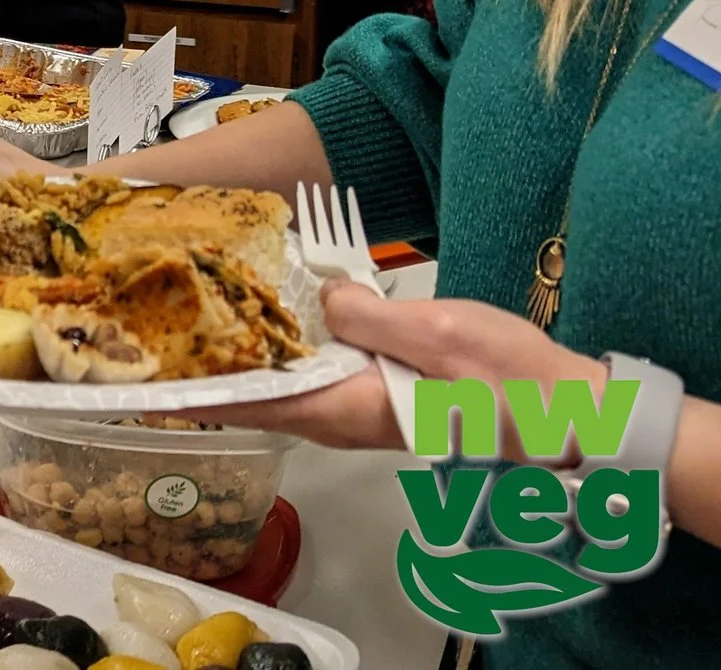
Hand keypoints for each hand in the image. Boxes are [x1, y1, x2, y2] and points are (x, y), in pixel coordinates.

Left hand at [192, 283, 609, 454]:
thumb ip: (371, 318)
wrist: (576, 420)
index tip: (144, 381)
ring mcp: (363, 411)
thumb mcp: (439, 335)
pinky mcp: (385, 397)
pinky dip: (292, 350)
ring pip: (287, 383)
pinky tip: (281, 316)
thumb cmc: (516, 386)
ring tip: (205, 314)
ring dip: (248, 355)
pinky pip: (321, 375)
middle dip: (210, 366)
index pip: (249, 404)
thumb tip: (325, 299)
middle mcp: (344, 418)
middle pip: (258, 394)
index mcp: (347, 409)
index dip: (192, 392)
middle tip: (164, 328)